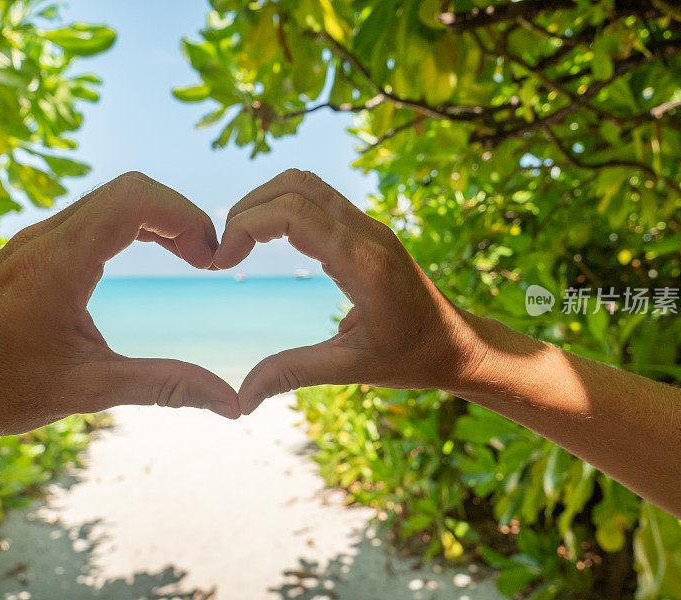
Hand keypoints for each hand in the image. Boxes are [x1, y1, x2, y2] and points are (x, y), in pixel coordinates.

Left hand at [0, 172, 239, 435]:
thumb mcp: (87, 390)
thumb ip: (164, 387)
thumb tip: (230, 403)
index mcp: (61, 260)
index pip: (136, 199)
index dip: (187, 217)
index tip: (211, 259)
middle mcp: (48, 236)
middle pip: (131, 189)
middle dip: (181, 215)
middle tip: (208, 258)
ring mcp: (38, 240)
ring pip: (113, 199)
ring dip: (160, 219)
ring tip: (191, 256)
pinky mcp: (34, 252)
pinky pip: (95, 217)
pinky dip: (135, 227)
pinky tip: (151, 256)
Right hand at [214, 169, 483, 413]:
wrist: (458, 346)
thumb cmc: (413, 358)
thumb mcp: (352, 368)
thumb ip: (294, 373)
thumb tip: (241, 399)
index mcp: (364, 261)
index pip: (292, 212)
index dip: (246, 225)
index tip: (222, 260)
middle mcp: (368, 233)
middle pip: (294, 185)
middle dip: (248, 209)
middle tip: (225, 251)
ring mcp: (370, 227)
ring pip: (306, 185)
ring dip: (265, 203)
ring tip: (240, 242)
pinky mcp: (368, 232)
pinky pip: (319, 200)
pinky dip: (284, 208)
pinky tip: (268, 241)